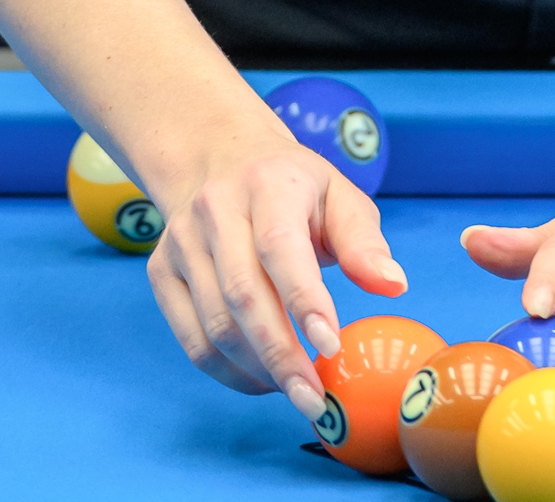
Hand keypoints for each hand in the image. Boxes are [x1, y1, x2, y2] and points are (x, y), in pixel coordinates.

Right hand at [147, 139, 408, 419]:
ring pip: (215, 324)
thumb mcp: (337, 194)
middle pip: (243, 295)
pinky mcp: (161, 271)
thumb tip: (394, 285)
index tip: (330, 347)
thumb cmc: (292, 186)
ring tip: (295, 388)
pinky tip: (261, 379)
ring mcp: (181, 241)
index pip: (279, 246)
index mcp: (267, 183)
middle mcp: (216, 208)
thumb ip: (363, 241)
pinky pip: (191, 338)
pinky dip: (226, 371)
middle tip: (313, 397)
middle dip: (281, 355)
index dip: (304, 300)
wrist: (219, 157)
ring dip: (257, 369)